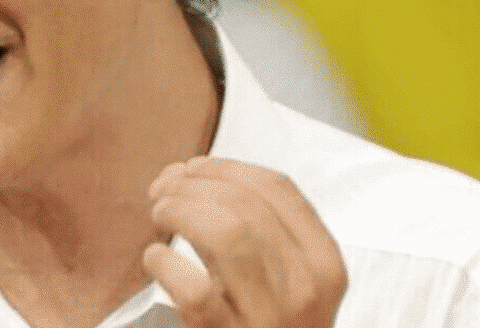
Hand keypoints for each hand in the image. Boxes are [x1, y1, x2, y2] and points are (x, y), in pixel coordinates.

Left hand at [142, 156, 346, 326]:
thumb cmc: (266, 324)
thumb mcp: (281, 277)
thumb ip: (249, 225)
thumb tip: (184, 172)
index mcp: (325, 263)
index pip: (278, 188)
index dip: (226, 167)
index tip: (191, 168)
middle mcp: (306, 288)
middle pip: (244, 204)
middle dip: (193, 185)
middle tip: (162, 192)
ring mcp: (270, 318)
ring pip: (225, 232)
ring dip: (180, 211)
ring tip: (159, 218)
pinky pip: (192, 289)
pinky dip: (164, 263)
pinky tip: (155, 259)